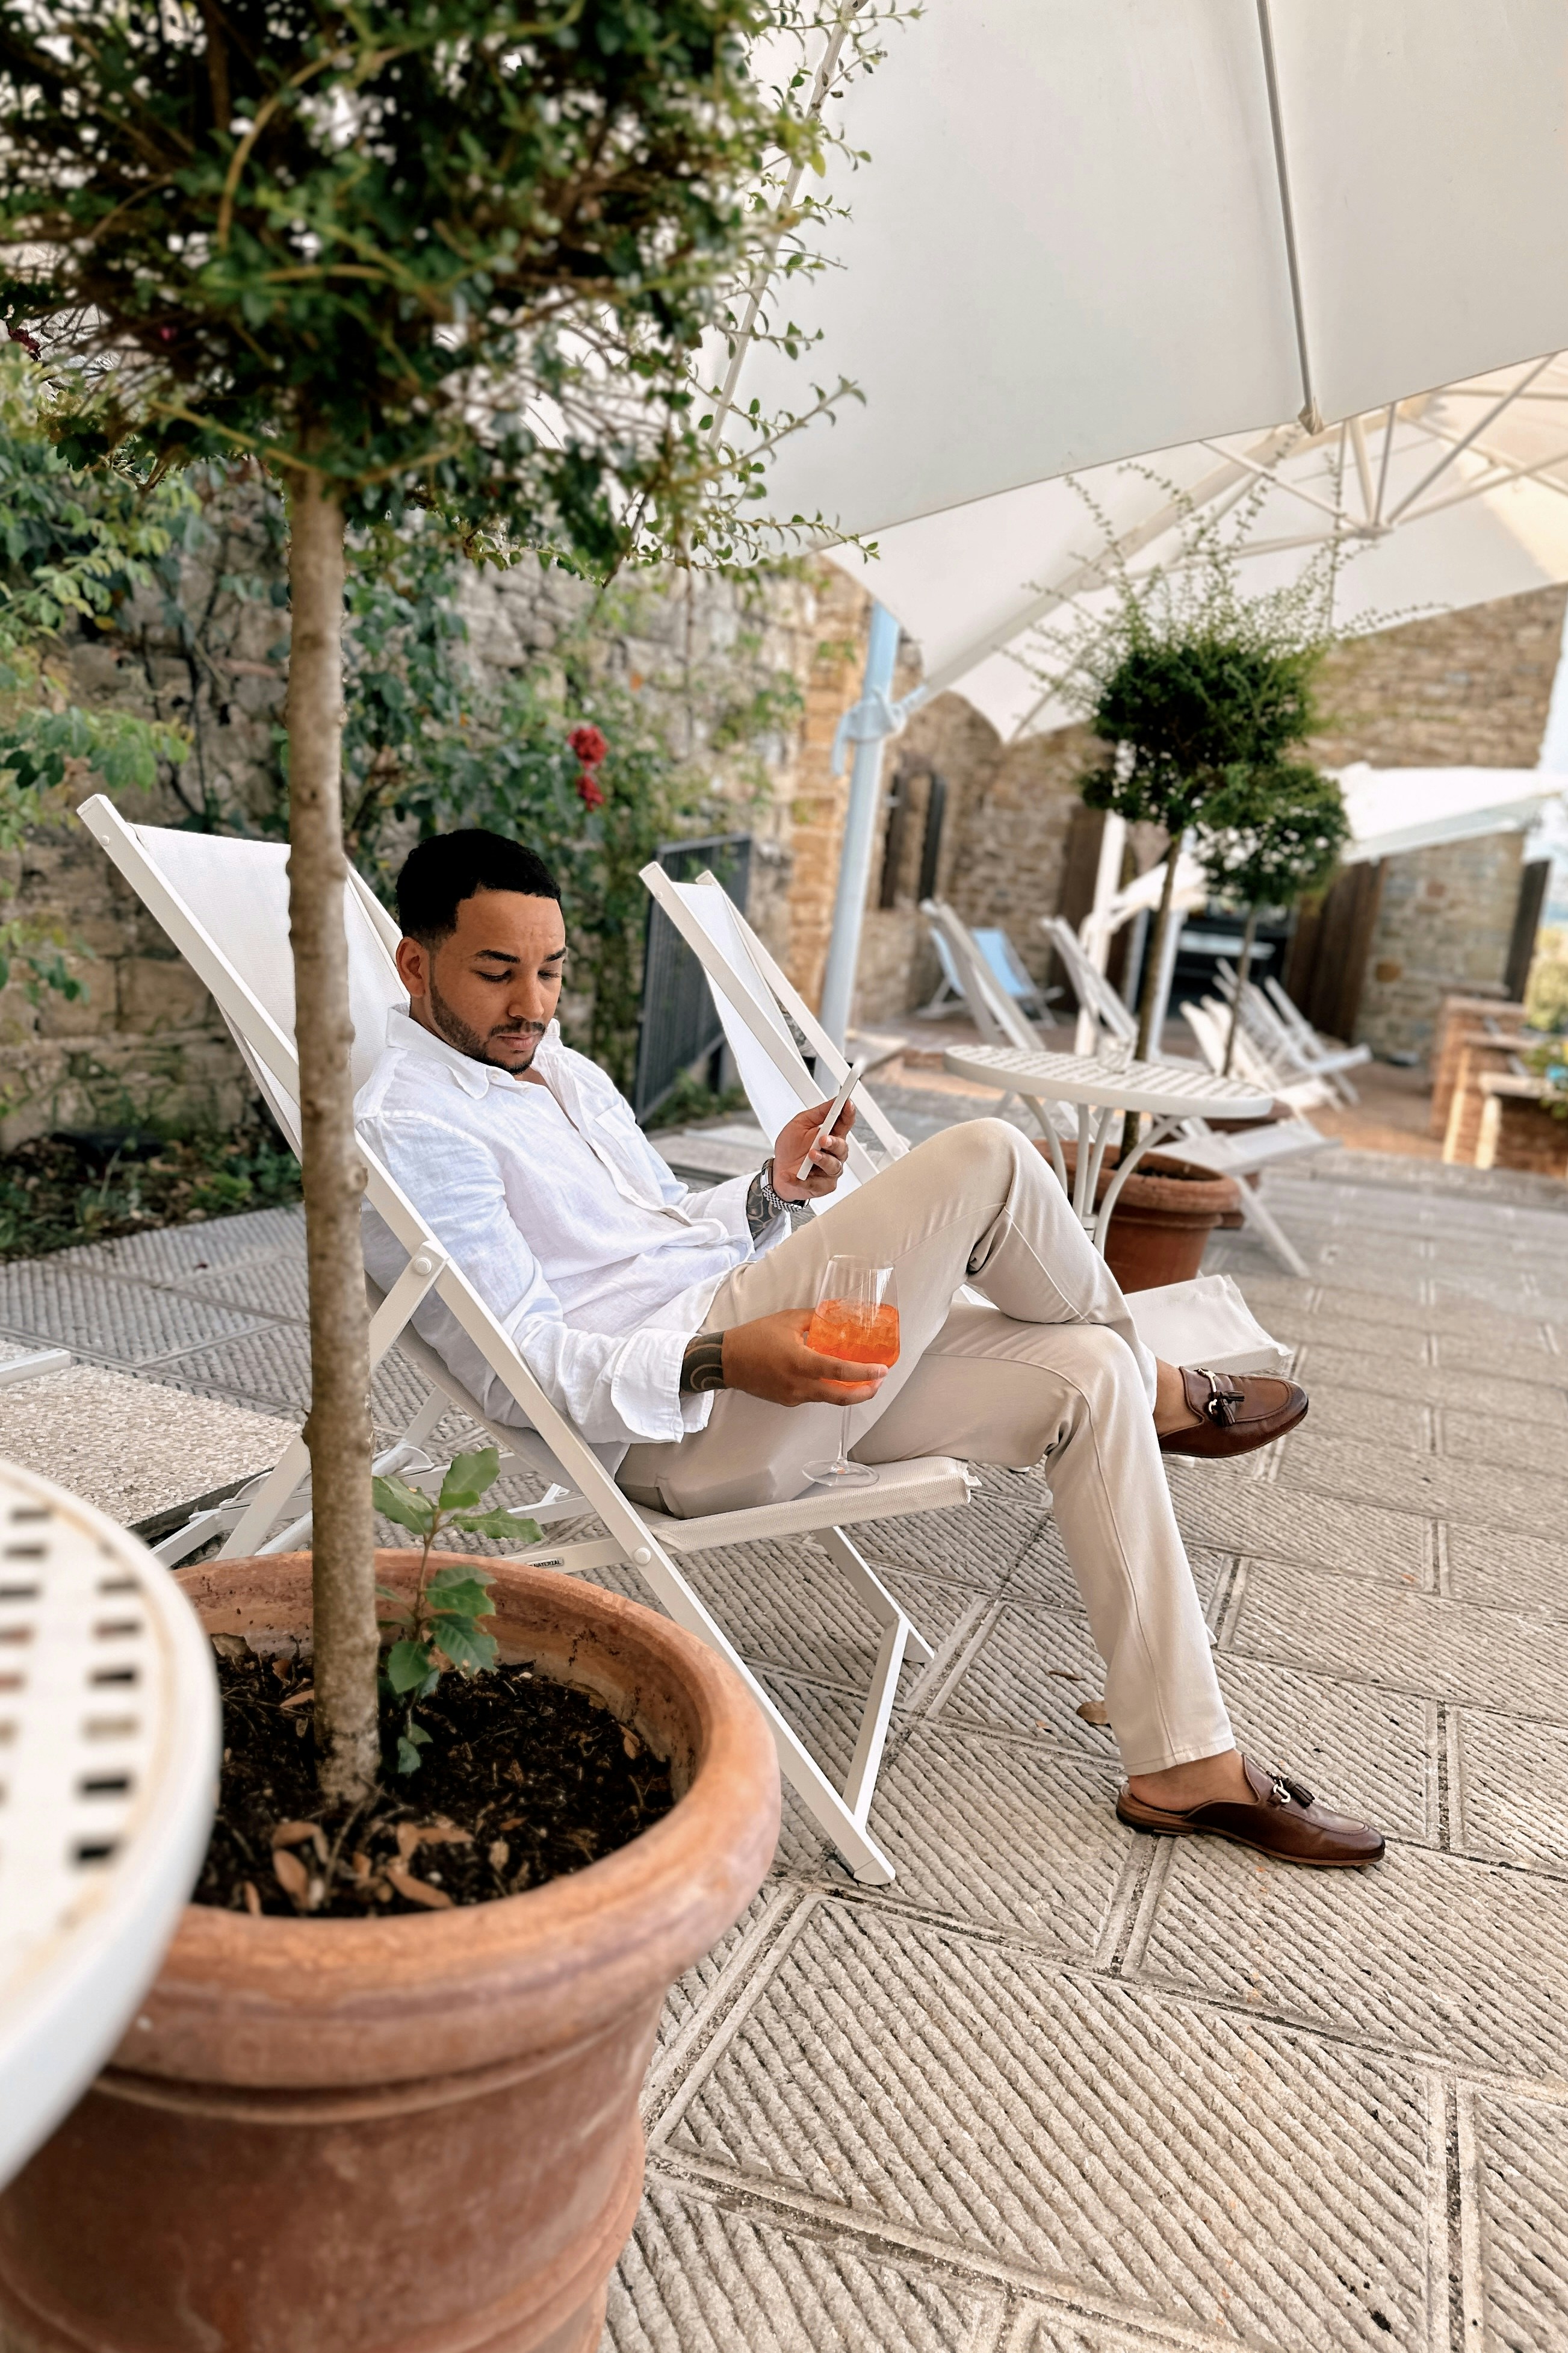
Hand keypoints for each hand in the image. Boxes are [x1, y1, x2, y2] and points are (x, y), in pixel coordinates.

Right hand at [719, 1311, 888, 1407]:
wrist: (727, 1361)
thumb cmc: (754, 1337)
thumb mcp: (788, 1319)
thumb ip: (816, 1318)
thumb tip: (838, 1314)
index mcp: (800, 1362)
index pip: (839, 1371)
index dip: (864, 1373)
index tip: (882, 1370)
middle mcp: (799, 1384)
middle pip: (841, 1397)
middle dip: (866, 1392)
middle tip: (879, 1380)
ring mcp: (793, 1396)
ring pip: (828, 1398)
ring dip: (848, 1391)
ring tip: (862, 1379)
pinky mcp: (788, 1401)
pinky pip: (814, 1396)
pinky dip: (828, 1389)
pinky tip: (832, 1377)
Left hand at [771, 1095, 855, 1202]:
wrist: (777, 1172)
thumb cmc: (791, 1149)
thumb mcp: (799, 1125)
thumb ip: (817, 1114)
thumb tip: (833, 1102)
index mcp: (831, 1136)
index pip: (845, 1123)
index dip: (848, 1113)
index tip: (847, 1104)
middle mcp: (834, 1154)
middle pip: (842, 1147)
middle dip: (834, 1142)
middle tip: (823, 1138)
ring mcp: (829, 1171)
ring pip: (834, 1166)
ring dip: (822, 1160)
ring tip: (810, 1155)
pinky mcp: (821, 1186)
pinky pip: (815, 1184)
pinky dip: (800, 1180)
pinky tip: (789, 1175)